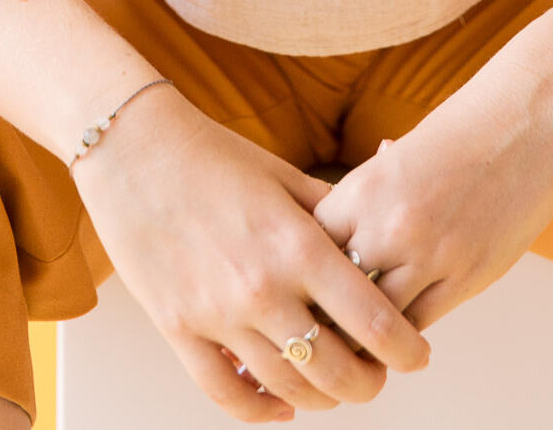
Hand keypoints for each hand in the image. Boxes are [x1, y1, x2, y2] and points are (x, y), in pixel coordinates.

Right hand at [70, 84, 431, 420]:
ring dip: (321, 398)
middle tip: (378, 377)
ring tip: (335, 388)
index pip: (370, 318)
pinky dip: (260, 411)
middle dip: (368, 383)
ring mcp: (217, 314)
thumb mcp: (284, 176)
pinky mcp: (178, 330)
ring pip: (286, 388)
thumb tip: (370, 241)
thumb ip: (330, 214)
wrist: (134, 149)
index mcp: (296, 244)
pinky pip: (225, 395)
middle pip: (334, 369)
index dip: (404, 347)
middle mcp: (262, 287)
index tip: (418, 355)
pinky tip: (282, 405)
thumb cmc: (213, 155)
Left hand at [310, 56, 552, 332]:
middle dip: (328, 310)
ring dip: (368, 330)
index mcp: (365, 186)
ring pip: (377, 320)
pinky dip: (406, 330)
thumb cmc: (468, 125)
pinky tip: (401, 332)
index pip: (312, 247)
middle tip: (324, 326)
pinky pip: (421, 323)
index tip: (308, 283)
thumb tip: (352, 206)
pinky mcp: (469, 276)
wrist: (531, 114)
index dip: (308, 268)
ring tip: (359, 339)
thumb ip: (375, 188)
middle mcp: (389, 224)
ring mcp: (431, 254)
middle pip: (336, 291)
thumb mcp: (404, 153)